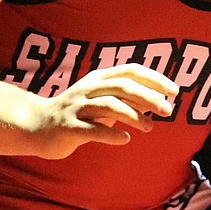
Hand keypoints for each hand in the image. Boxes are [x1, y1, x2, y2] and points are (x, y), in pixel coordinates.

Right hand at [31, 63, 178, 158]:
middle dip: (150, 97)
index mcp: (98, 77)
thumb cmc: (77, 113)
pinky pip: (93, 130)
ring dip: (135, 116)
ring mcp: (76, 107)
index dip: (155, 78)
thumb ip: (126, 98)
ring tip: (150, 127)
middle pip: (123, 86)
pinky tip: (126, 139)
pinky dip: (112, 134)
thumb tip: (159, 100)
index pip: (131, 70)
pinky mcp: (68, 128)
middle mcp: (88, 88)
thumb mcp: (102, 99)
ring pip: (110, 106)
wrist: (35, 125)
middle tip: (168, 110)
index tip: (175, 91)